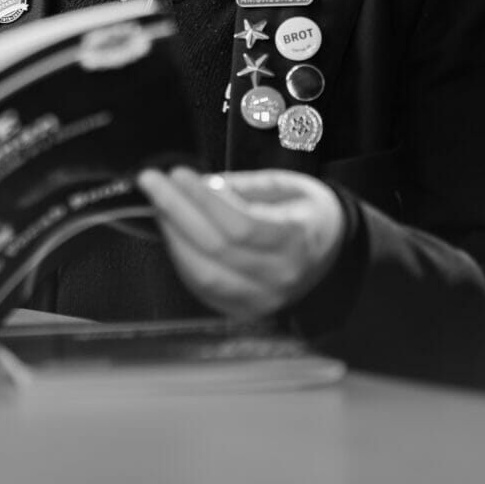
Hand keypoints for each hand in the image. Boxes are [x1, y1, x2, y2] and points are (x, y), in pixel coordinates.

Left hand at [136, 167, 344, 319]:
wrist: (331, 253)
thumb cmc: (307, 214)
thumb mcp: (288, 186)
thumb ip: (246, 186)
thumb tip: (204, 185)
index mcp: (296, 242)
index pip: (241, 226)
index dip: (203, 200)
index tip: (178, 174)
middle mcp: (280, 277)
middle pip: (216, 249)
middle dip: (176, 211)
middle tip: (152, 181)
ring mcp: (261, 300)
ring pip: (203, 273)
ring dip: (173, 235)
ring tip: (158, 203)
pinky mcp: (242, 309)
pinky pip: (201, 286)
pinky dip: (181, 256)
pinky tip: (171, 229)